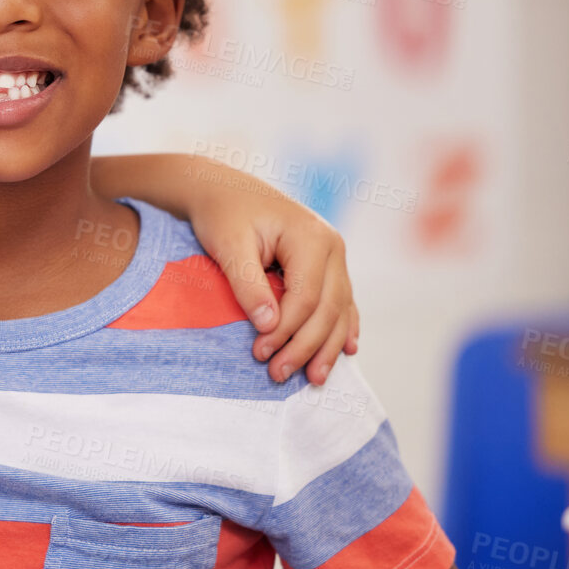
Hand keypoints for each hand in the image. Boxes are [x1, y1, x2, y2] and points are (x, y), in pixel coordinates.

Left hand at [190, 193, 358, 384]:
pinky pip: (342, 301)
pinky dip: (342, 327)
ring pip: (340, 310)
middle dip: (306, 346)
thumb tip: (269, 325)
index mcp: (312, 237)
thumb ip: (248, 284)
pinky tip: (346, 350)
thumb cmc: (223, 214)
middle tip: (279, 374)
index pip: (306, 297)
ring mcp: (335, 256)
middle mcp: (332, 246)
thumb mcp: (229, 245)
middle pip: (328, 308)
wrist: (224, 190)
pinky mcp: (328, 265)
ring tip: (313, 378)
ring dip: (327, 346)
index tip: (260, 353)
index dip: (286, 330)